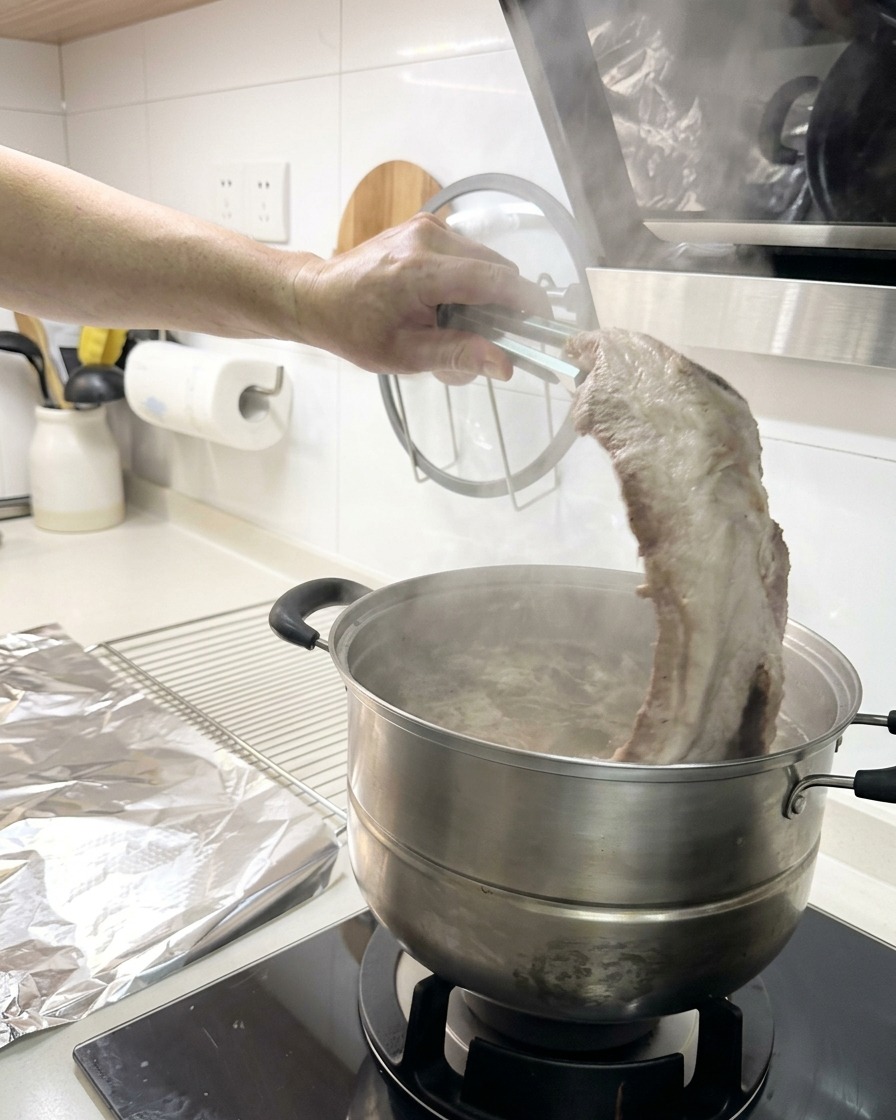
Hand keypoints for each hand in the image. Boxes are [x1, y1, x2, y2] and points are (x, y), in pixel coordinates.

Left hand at [292, 212, 550, 384]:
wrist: (317, 296)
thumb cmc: (354, 330)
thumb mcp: (404, 355)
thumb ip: (457, 355)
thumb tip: (505, 365)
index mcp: (422, 270)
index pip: (495, 280)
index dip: (527, 303)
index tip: (545, 327)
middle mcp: (429, 238)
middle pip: (497, 268)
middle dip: (503, 305)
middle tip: (487, 339)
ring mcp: (428, 227)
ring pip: (486, 259)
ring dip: (486, 293)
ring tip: (457, 323)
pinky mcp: (426, 226)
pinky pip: (469, 253)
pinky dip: (469, 279)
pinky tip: (445, 303)